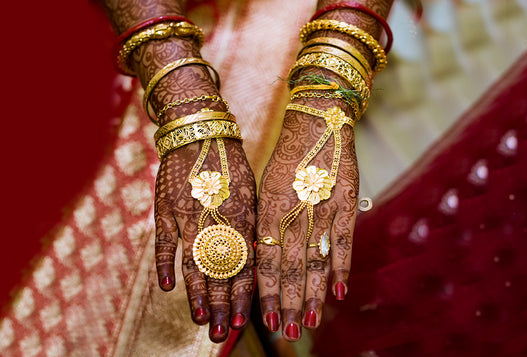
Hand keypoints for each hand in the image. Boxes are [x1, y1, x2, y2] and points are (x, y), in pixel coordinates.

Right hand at [154, 139, 255, 342]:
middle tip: (220, 333)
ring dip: (196, 293)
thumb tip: (251, 259)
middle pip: (219, 271)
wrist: (200, 133)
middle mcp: (216, 221)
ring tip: (199, 320)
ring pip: (193, 262)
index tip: (242, 320)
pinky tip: (166, 287)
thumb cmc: (231, 164)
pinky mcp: (166, 209)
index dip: (242, 295)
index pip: (243, 265)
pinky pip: (164, 241)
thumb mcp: (250, 193)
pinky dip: (165, 264)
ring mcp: (188, 216)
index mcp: (241, 218)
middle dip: (220, 305)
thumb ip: (248, 227)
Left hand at [256, 99, 358, 340]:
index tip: (263, 320)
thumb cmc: (286, 158)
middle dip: (287, 304)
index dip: (266, 293)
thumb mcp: (265, 188)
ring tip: (308, 323)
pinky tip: (339, 294)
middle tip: (285, 333)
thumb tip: (260, 259)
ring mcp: (323, 208)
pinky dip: (341, 269)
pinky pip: (344, 242)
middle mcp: (295, 212)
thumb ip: (264, 223)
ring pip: (316, 261)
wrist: (316, 123)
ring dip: (312, 295)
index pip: (266, 261)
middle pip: (290, 268)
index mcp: (270, 209)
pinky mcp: (347, 202)